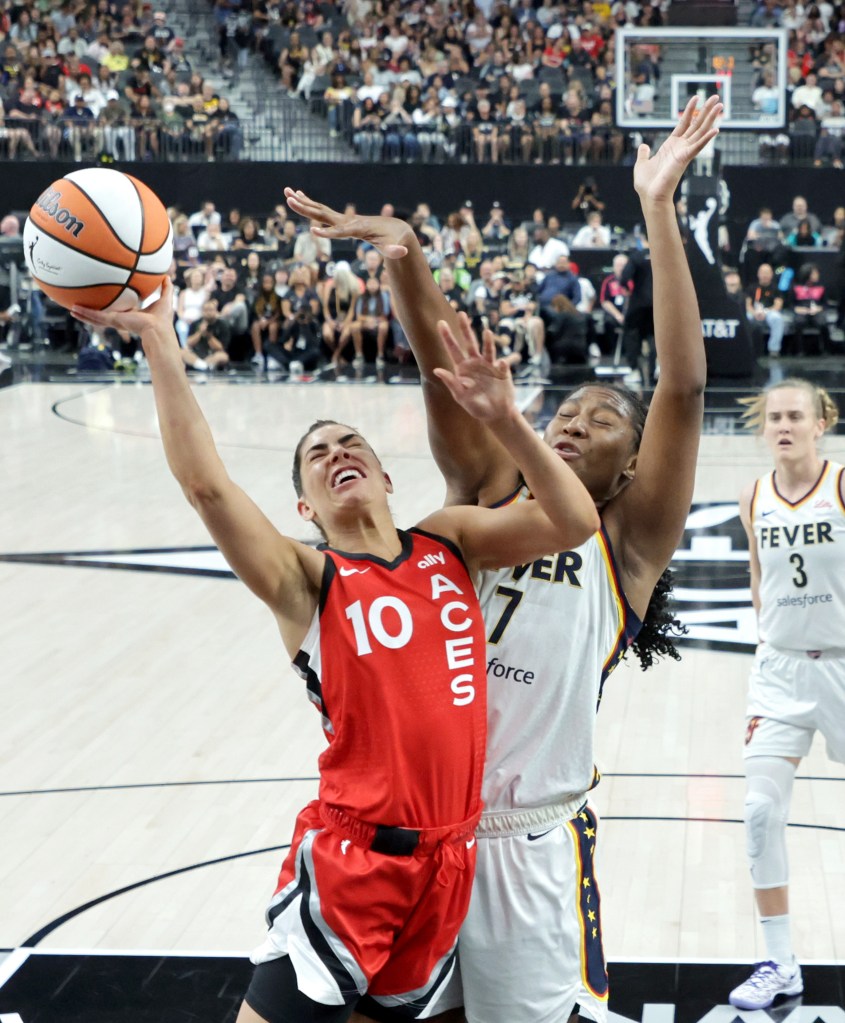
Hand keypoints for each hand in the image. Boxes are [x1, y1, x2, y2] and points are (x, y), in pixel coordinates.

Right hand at [72, 277, 174, 339]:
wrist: (158, 329)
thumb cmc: (162, 319)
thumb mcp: (163, 299)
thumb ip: (165, 287)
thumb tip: (167, 275)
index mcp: (130, 315)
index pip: (117, 311)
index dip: (109, 306)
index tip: (102, 301)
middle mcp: (121, 319)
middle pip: (102, 316)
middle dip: (92, 312)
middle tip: (80, 306)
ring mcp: (116, 322)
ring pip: (95, 318)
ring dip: (84, 314)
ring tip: (71, 309)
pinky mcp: (113, 321)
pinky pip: (96, 317)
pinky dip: (85, 313)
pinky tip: (74, 309)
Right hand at [284, 187, 409, 258]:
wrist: (394, 229)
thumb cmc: (393, 241)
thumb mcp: (395, 247)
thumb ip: (397, 250)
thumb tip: (403, 252)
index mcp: (357, 229)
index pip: (340, 232)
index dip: (328, 233)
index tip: (313, 231)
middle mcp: (348, 221)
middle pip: (324, 215)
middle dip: (306, 208)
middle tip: (289, 199)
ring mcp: (343, 219)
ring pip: (320, 210)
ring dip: (302, 201)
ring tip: (286, 191)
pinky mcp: (341, 220)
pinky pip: (322, 211)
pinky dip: (309, 203)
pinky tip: (297, 195)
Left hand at [432, 312, 515, 421]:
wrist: (496, 414)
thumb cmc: (476, 407)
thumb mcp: (461, 397)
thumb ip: (451, 383)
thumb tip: (436, 369)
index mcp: (462, 369)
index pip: (453, 350)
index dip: (447, 337)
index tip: (441, 323)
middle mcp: (475, 363)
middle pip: (469, 343)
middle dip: (465, 328)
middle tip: (461, 313)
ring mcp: (489, 366)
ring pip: (487, 349)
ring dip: (487, 340)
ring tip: (486, 332)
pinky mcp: (502, 371)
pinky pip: (501, 364)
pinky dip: (501, 363)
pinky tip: (501, 364)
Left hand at [633, 95, 721, 205]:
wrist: (649, 196)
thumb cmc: (646, 184)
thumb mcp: (642, 164)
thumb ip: (643, 153)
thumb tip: (643, 146)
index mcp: (671, 146)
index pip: (683, 123)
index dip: (689, 110)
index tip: (696, 97)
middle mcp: (680, 147)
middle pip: (696, 124)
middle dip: (706, 110)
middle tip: (716, 97)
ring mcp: (684, 152)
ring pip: (700, 131)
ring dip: (710, 118)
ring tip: (720, 105)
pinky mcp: (684, 159)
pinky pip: (697, 147)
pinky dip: (706, 139)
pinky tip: (716, 129)